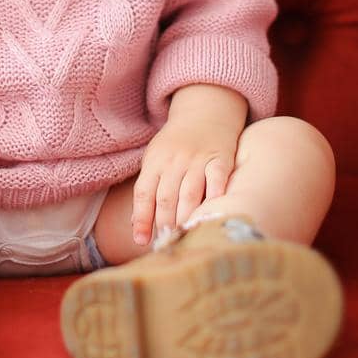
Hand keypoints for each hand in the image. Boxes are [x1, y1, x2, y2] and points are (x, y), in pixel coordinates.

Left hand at [131, 118, 239, 245]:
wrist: (205, 113)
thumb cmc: (176, 145)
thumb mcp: (155, 160)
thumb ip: (147, 191)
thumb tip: (137, 227)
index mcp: (154, 161)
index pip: (144, 193)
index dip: (141, 218)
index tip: (141, 241)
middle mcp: (174, 160)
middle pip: (166, 197)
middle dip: (164, 223)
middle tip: (166, 244)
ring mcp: (198, 159)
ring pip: (190, 193)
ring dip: (186, 217)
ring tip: (184, 236)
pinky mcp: (220, 158)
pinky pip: (217, 179)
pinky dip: (215, 197)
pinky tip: (212, 213)